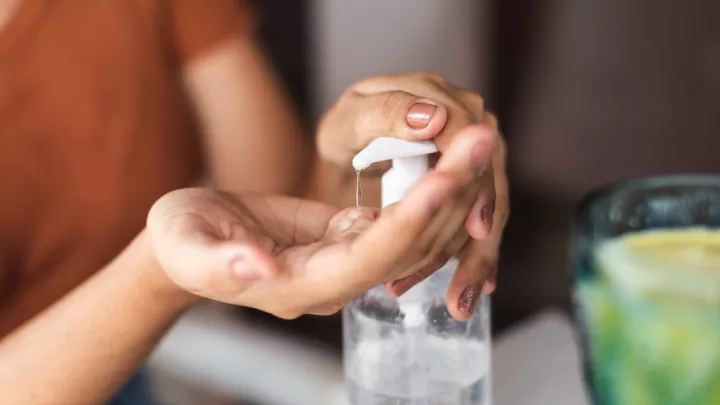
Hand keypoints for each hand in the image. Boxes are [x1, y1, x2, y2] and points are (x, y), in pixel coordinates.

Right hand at [146, 127, 490, 319]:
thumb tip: (258, 268)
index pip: (367, 259)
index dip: (405, 223)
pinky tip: (451, 155)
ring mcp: (345, 261)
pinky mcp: (347, 237)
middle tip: (478, 142)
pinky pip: (399, 219)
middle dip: (445, 195)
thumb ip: (222, 264)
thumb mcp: (189, 248)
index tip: (441, 182)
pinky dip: (428, 188)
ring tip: (475, 140)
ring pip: (411, 231)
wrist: (190, 243)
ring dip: (447, 187)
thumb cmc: (183, 243)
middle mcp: (333, 281)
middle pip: (405, 245)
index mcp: (298, 286)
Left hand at [317, 73, 508, 318]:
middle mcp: (468, 122)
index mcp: (441, 97)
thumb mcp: (352, 119)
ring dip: (477, 257)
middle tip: (461, 287)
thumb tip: (434, 117)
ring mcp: (474, 153)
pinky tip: (474, 287)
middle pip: (488, 180)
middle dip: (479, 239)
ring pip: (488, 208)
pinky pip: (480, 219)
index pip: (471, 138)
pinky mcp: (472, 181)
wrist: (351, 145)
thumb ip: (388, 113)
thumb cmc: (347, 130)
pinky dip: (475, 255)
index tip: (475, 228)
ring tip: (460, 300)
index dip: (475, 183)